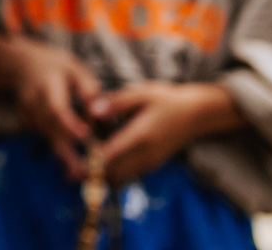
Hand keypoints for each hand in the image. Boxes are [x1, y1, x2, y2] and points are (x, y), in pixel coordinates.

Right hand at [0, 35, 99, 178]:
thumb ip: (88, 89)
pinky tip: (71, 158)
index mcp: (47, 85)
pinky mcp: (26, 122)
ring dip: (64, 155)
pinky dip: (58, 147)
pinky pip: (44, 137)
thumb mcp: (75, 69)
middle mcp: (33, 102)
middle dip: (66, 152)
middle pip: (49, 129)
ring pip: (47, 137)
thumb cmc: (54, 66)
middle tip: (81, 172)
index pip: (56, 107)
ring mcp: (27, 113)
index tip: (84, 135)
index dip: (69, 123)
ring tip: (80, 173)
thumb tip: (98, 111)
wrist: (22, 65)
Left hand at [90, 81, 241, 183]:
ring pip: (121, 178)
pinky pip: (130, 175)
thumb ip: (115, 103)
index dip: (90, 161)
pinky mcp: (153, 164)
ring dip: (104, 172)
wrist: (196, 113)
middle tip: (78, 158)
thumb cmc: (166, 100)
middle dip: (93, 171)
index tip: (75, 157)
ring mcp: (151, 162)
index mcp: (140, 136)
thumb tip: (92, 110)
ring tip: (91, 156)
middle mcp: (146, 154)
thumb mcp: (140, 94)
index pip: (110, 157)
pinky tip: (107, 155)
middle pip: (113, 174)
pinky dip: (116, 171)